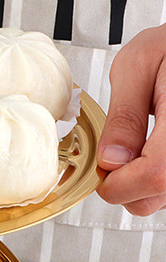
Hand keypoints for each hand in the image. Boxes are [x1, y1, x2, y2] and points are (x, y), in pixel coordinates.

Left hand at [96, 23, 165, 215]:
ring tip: (141, 142)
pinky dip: (157, 173)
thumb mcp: (139, 65)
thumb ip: (124, 116)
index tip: (102, 167)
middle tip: (116, 154)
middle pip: (156, 196)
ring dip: (142, 179)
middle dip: (125, 185)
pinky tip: (153, 146)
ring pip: (163, 195)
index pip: (153, 178)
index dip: (118, 182)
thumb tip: (110, 159)